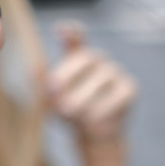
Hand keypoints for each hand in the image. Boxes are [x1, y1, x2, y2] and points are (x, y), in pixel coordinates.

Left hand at [48, 21, 136, 160]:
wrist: (92, 137)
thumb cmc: (69, 113)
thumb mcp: (50, 100)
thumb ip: (43, 83)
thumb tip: (34, 65)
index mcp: (78, 59)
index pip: (76, 39)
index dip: (71, 32)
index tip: (61, 28)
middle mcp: (99, 61)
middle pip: (86, 56)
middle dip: (67, 72)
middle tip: (52, 89)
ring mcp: (116, 73)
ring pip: (101, 78)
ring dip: (81, 96)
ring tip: (67, 111)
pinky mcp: (129, 89)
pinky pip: (117, 95)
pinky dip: (101, 108)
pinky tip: (90, 119)